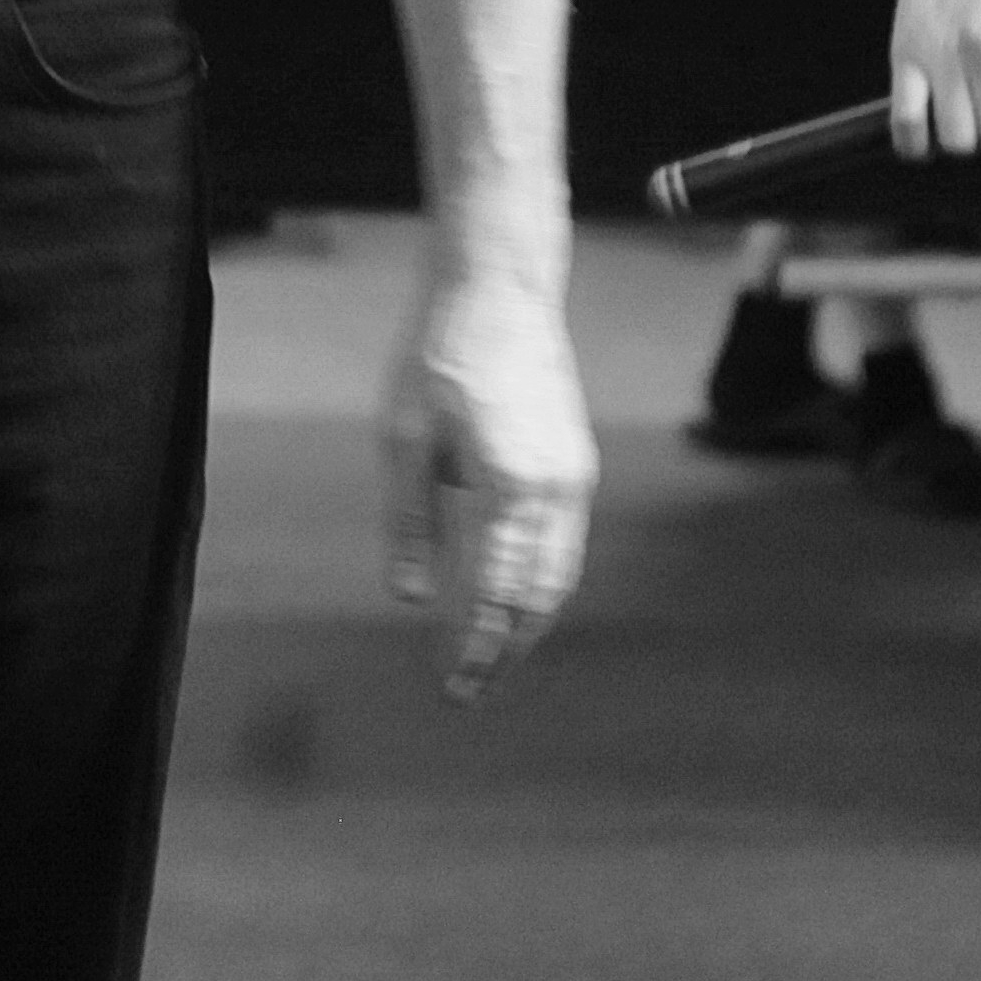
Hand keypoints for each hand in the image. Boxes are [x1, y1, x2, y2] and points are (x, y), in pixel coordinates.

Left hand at [382, 264, 593, 704]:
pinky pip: (566, 544)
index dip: (474, 649)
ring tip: (492, 660)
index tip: (452, 688)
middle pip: (536, 598)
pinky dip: (543, 585)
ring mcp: (573, 475)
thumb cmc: (441, 353)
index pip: (495, 594)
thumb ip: (410, 521)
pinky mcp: (576, 462)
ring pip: (560, 576)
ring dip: (528, 625)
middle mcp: (552, 487)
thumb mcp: (404, 436)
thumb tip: (413, 599)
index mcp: (506, 483)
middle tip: (468, 693)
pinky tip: (515, 601)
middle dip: (504, 652)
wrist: (501, 287)